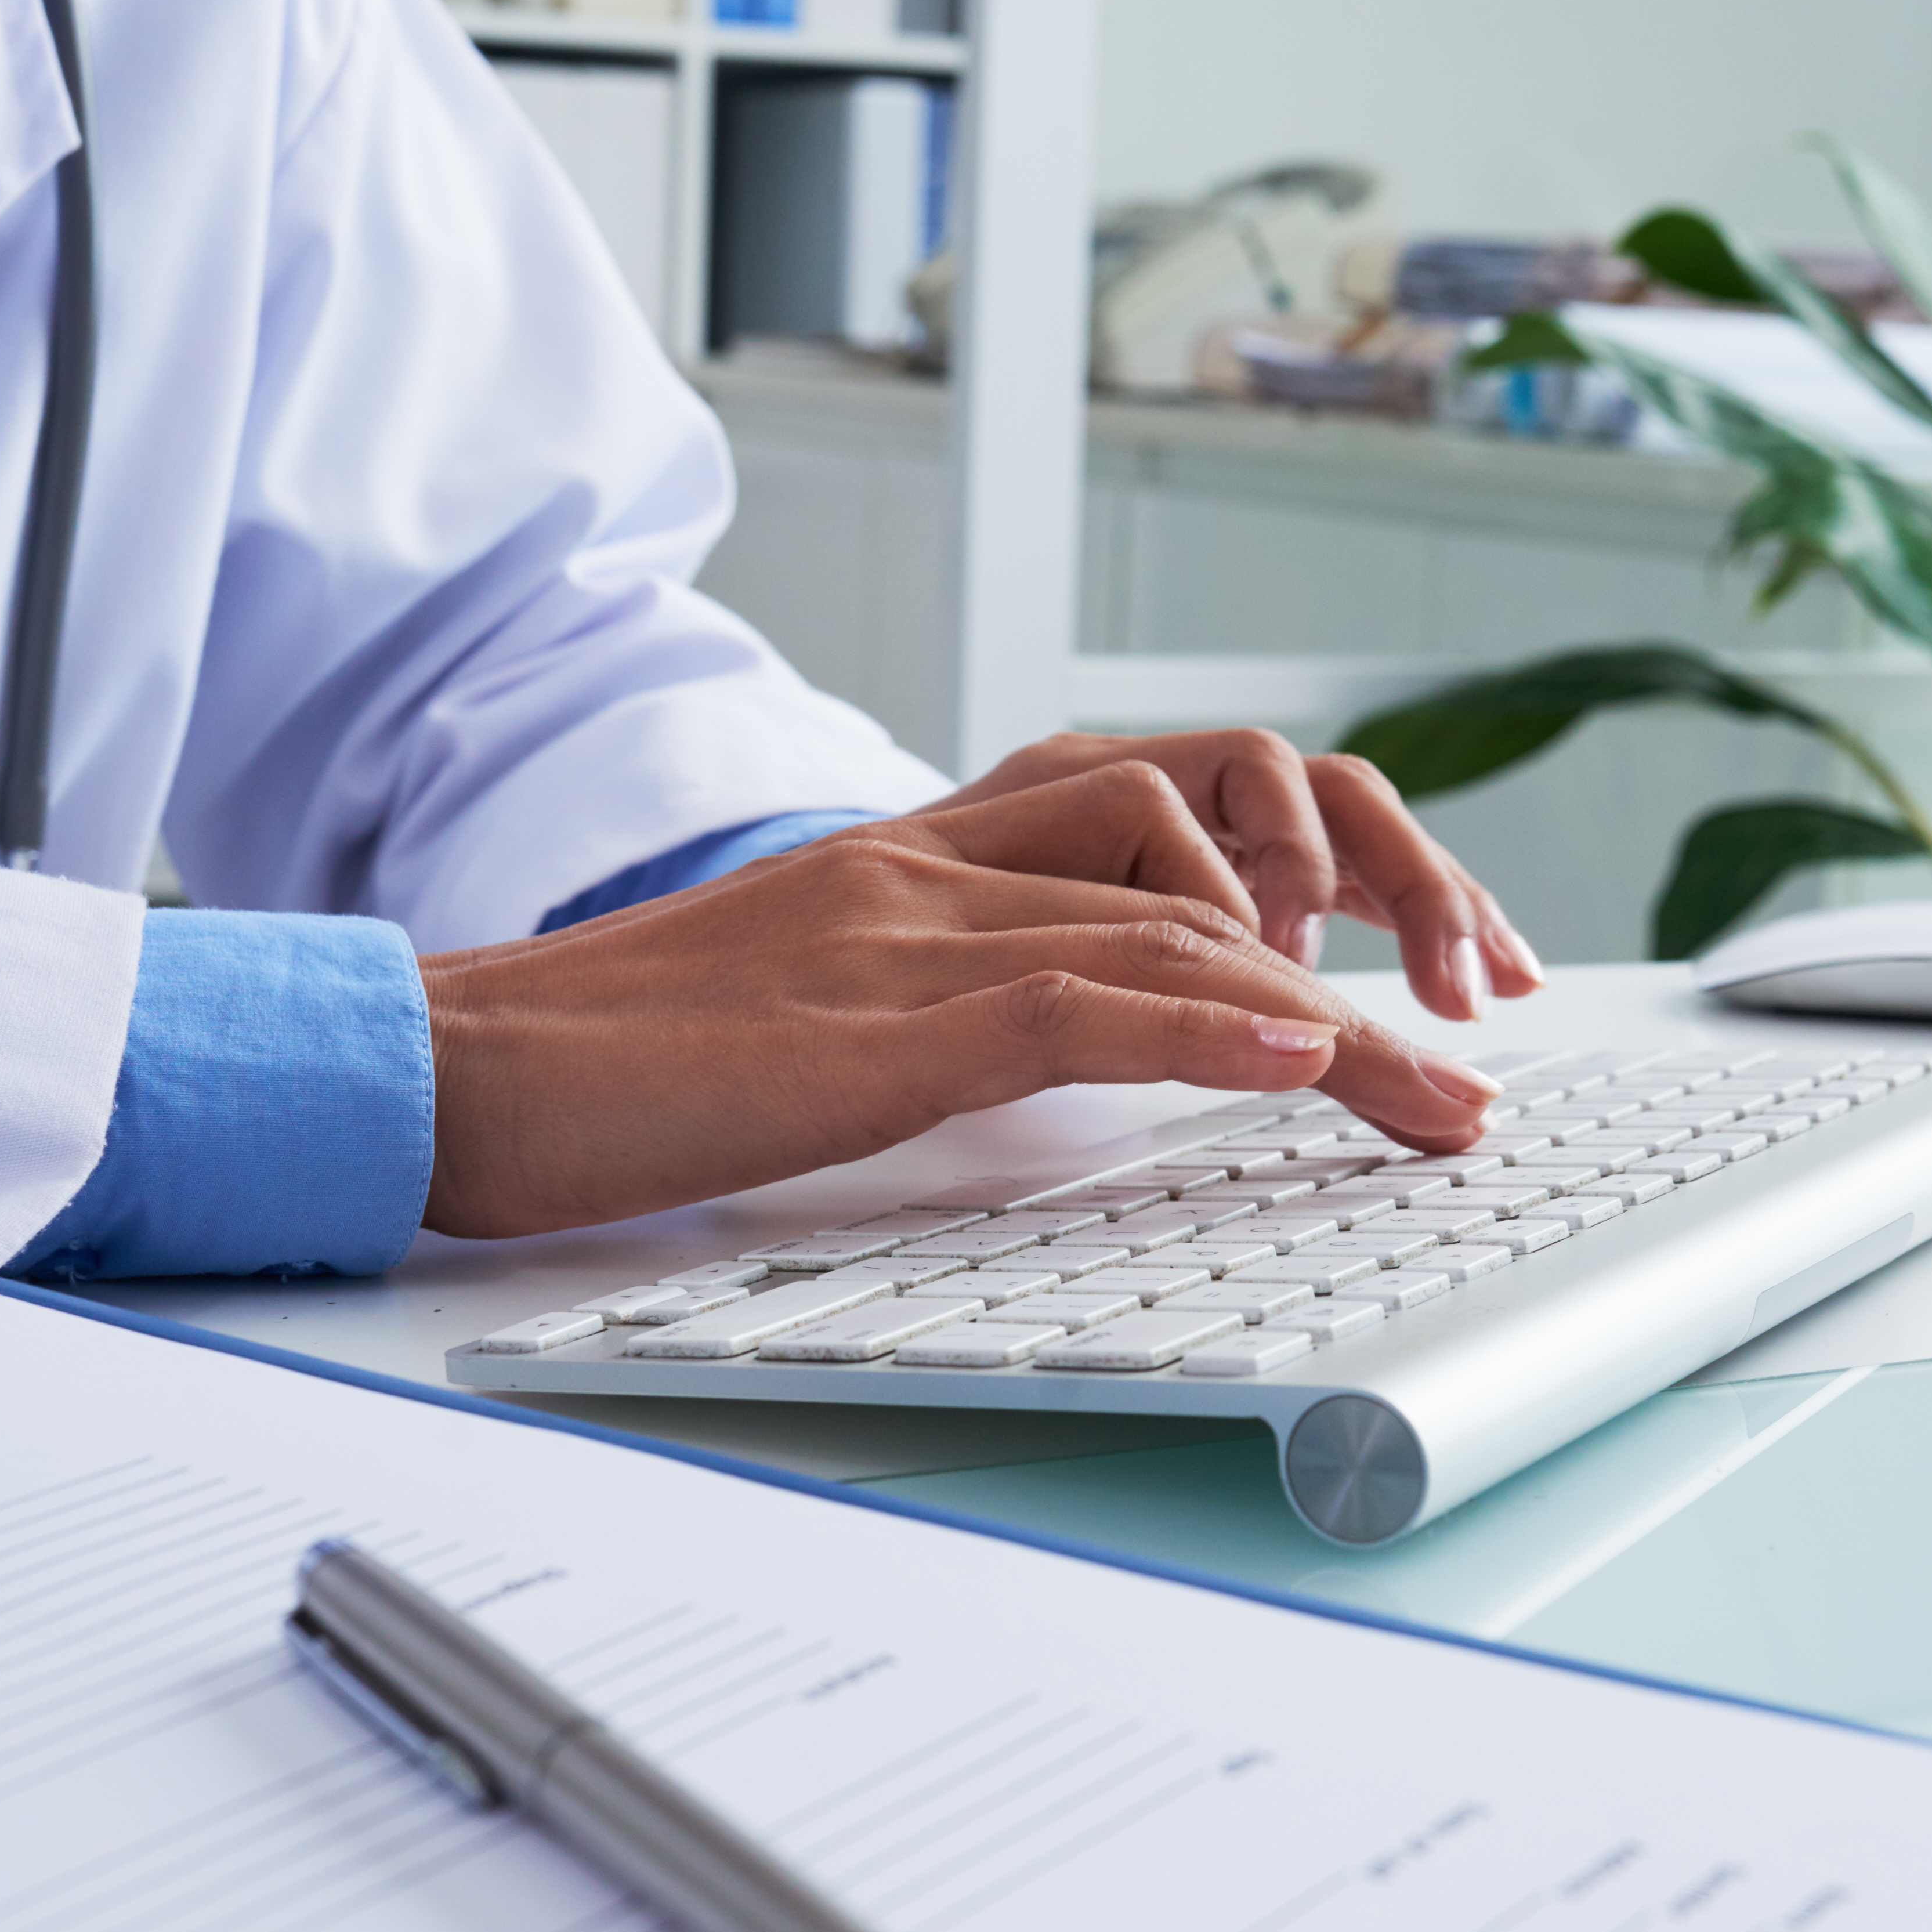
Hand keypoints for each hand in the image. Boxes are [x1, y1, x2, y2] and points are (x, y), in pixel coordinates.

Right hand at [416, 764, 1503, 1237]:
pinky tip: (1306, 1054)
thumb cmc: (616, 1070)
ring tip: (1446, 1094)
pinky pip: (1074, 998)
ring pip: (1175, 932)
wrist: (454, 1065)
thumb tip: (1073, 1077)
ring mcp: (903, 925)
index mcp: (922, 859)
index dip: (1312, 897)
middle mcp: (932, 863)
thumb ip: (938, 1020)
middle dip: (1374, 950)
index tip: (1405, 989)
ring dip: (1340, 1020)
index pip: (1166, 837)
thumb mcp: (814, 1025)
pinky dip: (1207, 1026)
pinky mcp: (869, 1014)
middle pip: (1212, 871)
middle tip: (1478, 1050)